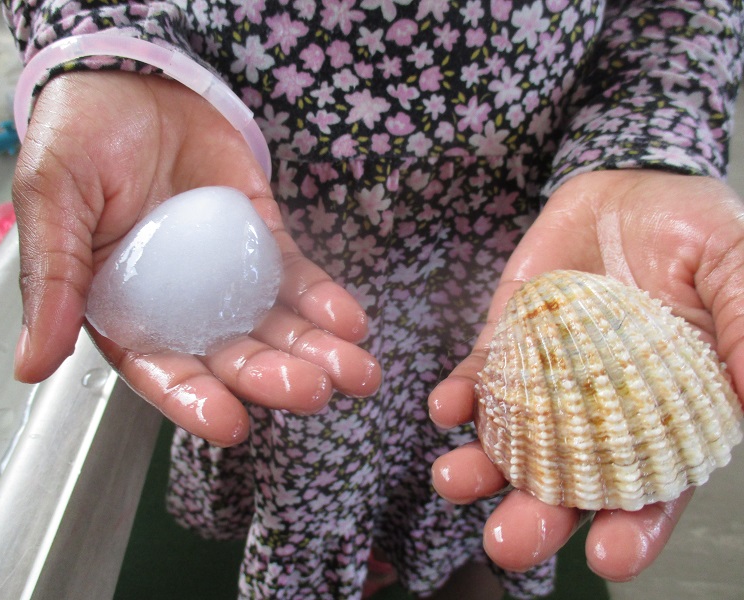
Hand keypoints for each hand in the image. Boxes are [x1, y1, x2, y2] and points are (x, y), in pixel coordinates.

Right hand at [12, 71, 380, 444]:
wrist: (134, 77)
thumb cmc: (80, 135)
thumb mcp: (53, 198)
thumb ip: (52, 279)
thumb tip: (31, 363)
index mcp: (124, 308)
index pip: (161, 369)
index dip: (194, 399)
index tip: (232, 423)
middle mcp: (181, 304)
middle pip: (231, 354)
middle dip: (273, 376)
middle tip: (312, 390)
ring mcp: (227, 274)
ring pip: (275, 325)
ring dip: (316, 352)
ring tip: (358, 373)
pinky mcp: (263, 241)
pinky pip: (297, 277)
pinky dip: (326, 300)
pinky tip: (351, 321)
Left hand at [428, 170, 743, 579]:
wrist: (627, 185)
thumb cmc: (692, 231)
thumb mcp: (733, 264)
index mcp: (666, 414)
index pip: (651, 488)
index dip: (633, 527)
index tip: (609, 557)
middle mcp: (599, 413)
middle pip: (568, 484)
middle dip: (536, 517)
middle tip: (507, 544)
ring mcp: (546, 382)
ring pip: (511, 444)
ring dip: (479, 469)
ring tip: (453, 480)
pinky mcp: (505, 347)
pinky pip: (477, 383)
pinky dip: (458, 400)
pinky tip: (446, 407)